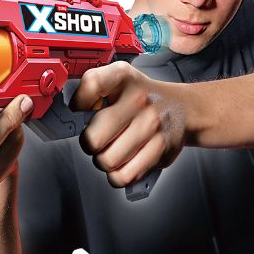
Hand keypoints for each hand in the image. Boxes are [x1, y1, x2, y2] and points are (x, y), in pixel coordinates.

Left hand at [72, 63, 188, 188]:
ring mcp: (151, 125)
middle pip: (93, 138)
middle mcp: (138, 99)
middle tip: (95, 140)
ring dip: (103, 161)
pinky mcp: (161, 149)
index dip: (79, 101)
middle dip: (89, 144)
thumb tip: (69, 112)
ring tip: (110, 151)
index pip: (91, 84)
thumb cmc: (141, 98)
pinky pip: (125, 175)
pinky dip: (117, 175)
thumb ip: (91, 89)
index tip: (80, 109)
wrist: (183, 109)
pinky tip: (122, 163)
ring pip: (107, 160)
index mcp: (122, 77)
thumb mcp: (118, 80)